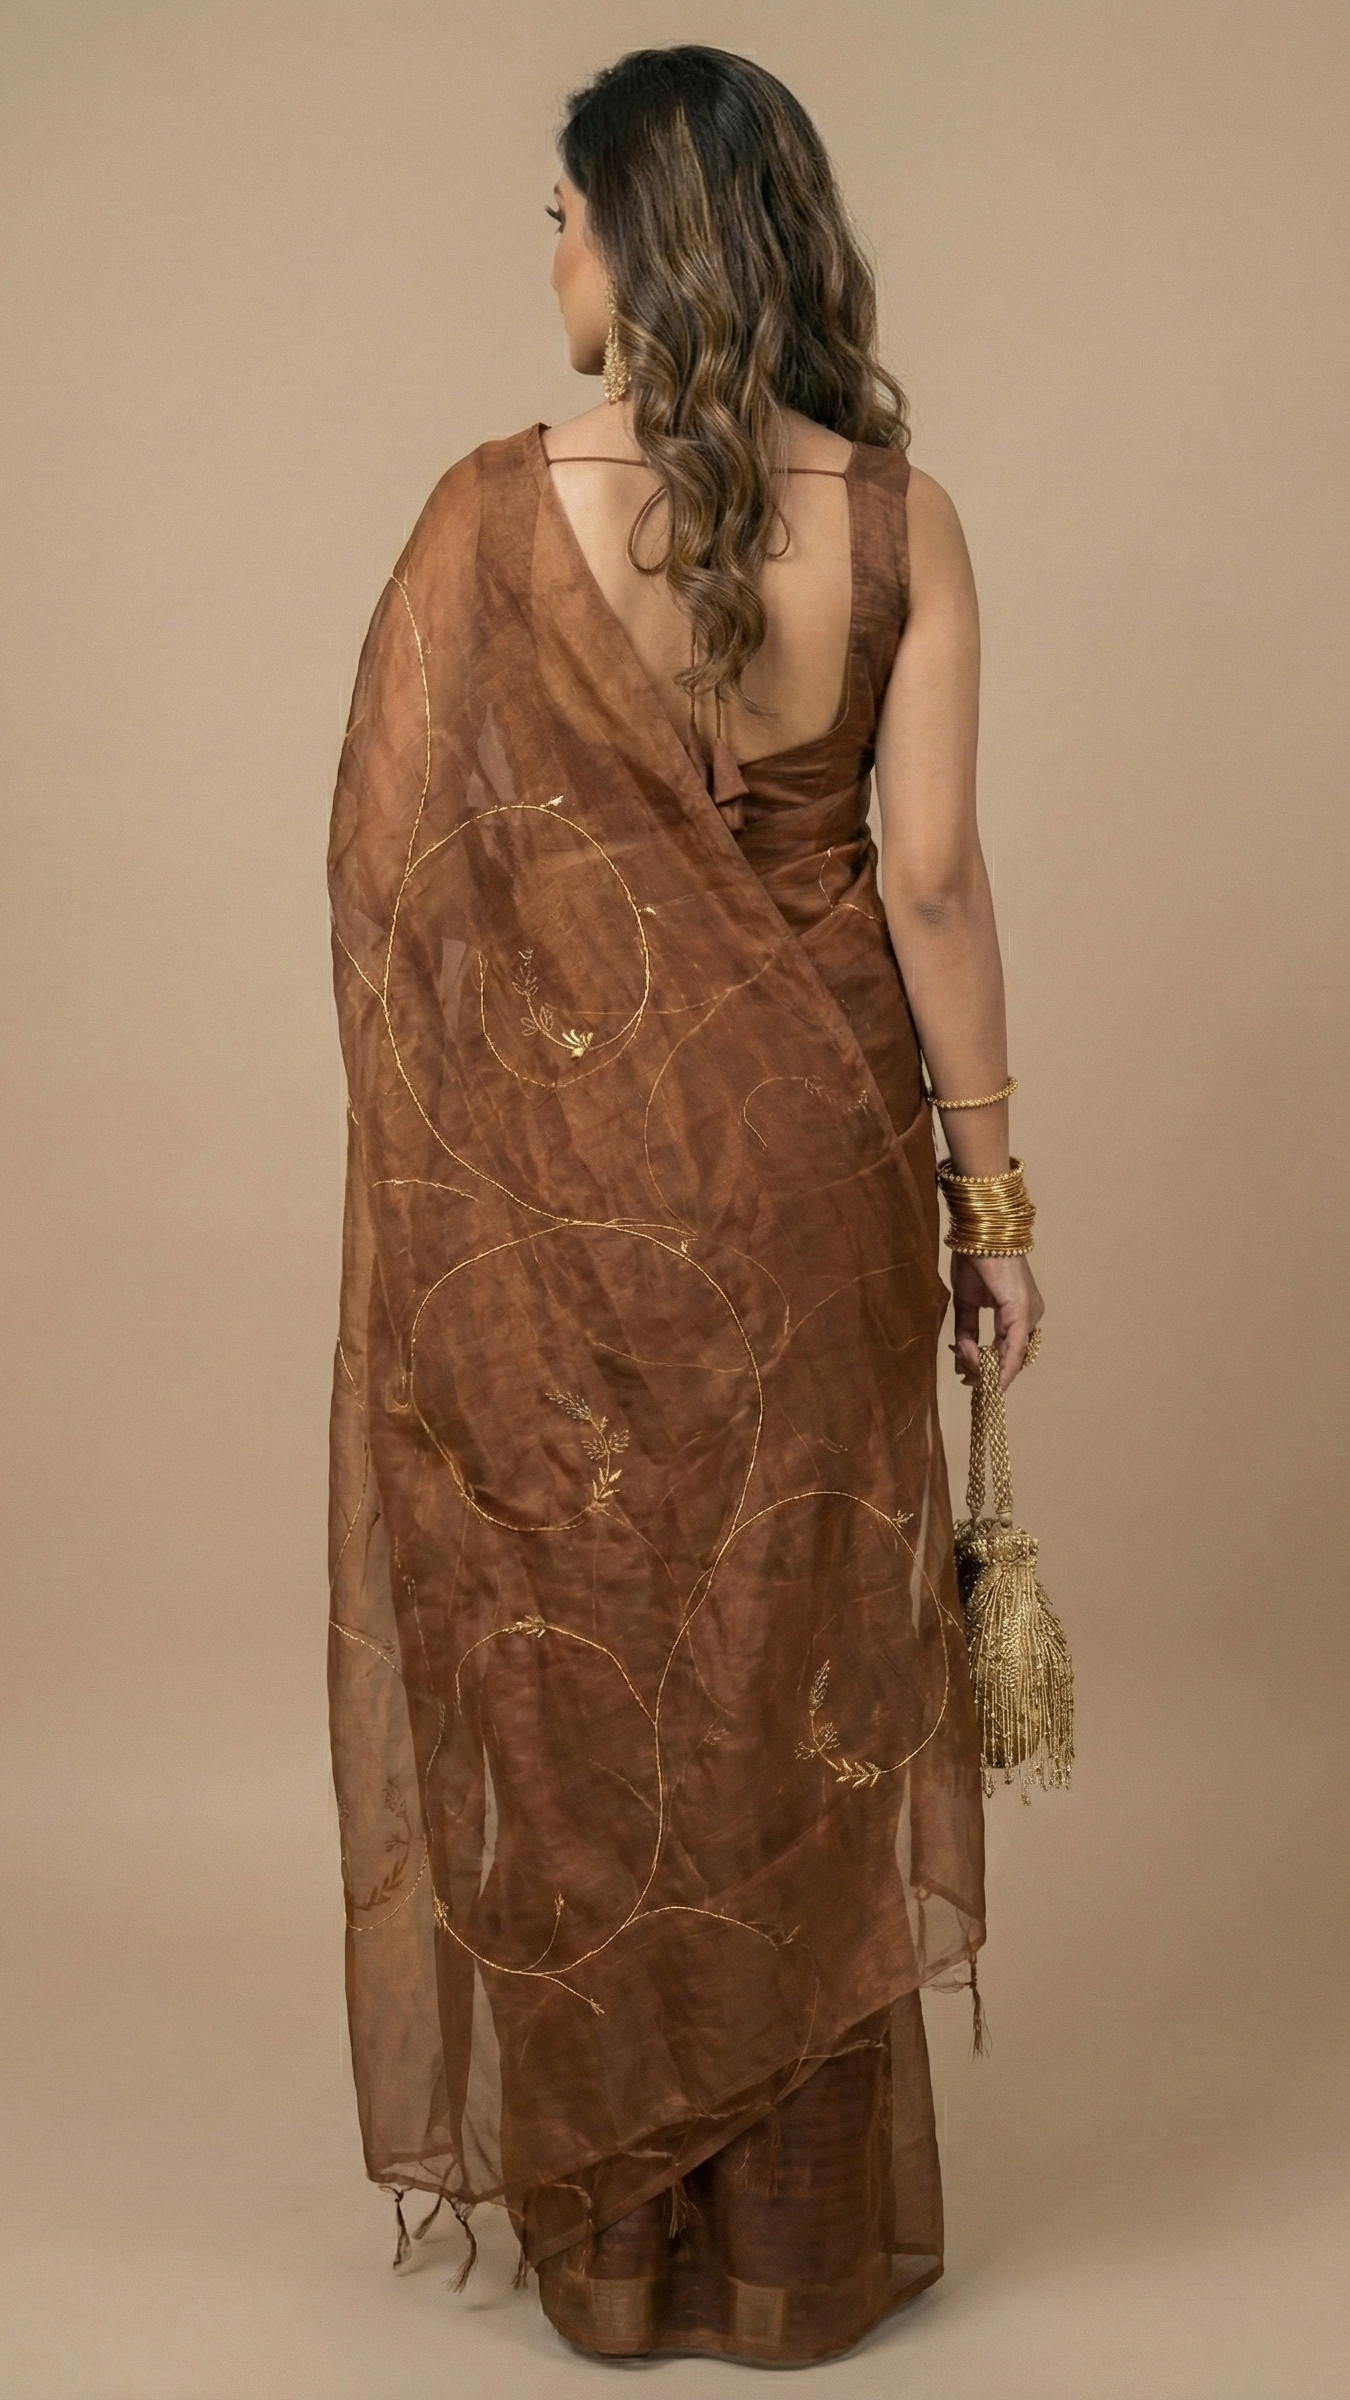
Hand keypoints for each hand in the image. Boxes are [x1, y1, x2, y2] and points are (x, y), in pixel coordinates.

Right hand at [951, 1252, 1043, 1390]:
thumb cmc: (973, 1261)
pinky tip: (994, 1381)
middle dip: (988, 1371)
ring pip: (1013, 1354)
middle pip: (1011, 1354)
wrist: (977, 1235)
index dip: (989, 1364)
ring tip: (970, 1377)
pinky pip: (1015, 1347)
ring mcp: (1029, 1313)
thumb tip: (962, 1358)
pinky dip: (1005, 1366)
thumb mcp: (965, 1304)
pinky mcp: (1022, 1312)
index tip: (969, 1376)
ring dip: (989, 1369)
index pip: (1006, 1347)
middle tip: (967, 1381)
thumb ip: (966, 1332)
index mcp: (1018, 1310)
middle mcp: (1030, 1314)